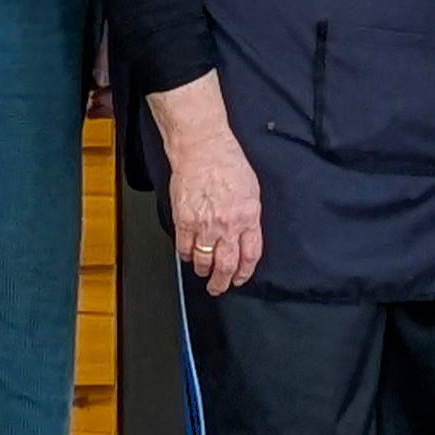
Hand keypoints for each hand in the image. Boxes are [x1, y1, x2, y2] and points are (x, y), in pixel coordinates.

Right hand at [146, 76, 264, 292]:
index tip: (239, 278)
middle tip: (218, 288)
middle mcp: (228, 224)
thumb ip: (249, 217)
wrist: (202, 147)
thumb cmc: (227, 162)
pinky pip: (184, 248)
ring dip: (203, 271)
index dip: (244, 272)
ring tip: (202, 272)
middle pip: (226, 265)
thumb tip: (246, 237)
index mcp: (248, 216)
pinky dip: (186, 256)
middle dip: (222, 282)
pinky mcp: (183, 219)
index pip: (250, 255)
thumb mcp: (251, 190)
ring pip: (203, 260)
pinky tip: (188, 255)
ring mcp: (205, 224)